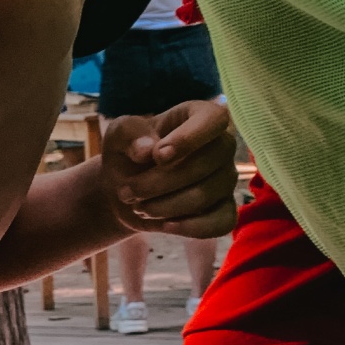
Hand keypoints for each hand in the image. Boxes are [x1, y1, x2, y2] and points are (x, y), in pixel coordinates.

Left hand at [100, 97, 235, 237]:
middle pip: (207, 162)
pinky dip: (190, 227)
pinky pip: (221, 222)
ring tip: (138, 206)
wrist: (126, 189)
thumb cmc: (127, 152)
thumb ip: (130, 133)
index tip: (158, 156)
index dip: (189, 139)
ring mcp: (226, 178)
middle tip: (127, 191)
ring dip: (165, 206)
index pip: (214, 119)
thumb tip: (148, 150)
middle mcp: (221, 145)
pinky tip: (165, 225)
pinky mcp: (224, 210)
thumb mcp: (118, 135)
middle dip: (160, 182)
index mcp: (199, 116)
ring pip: (207, 195)